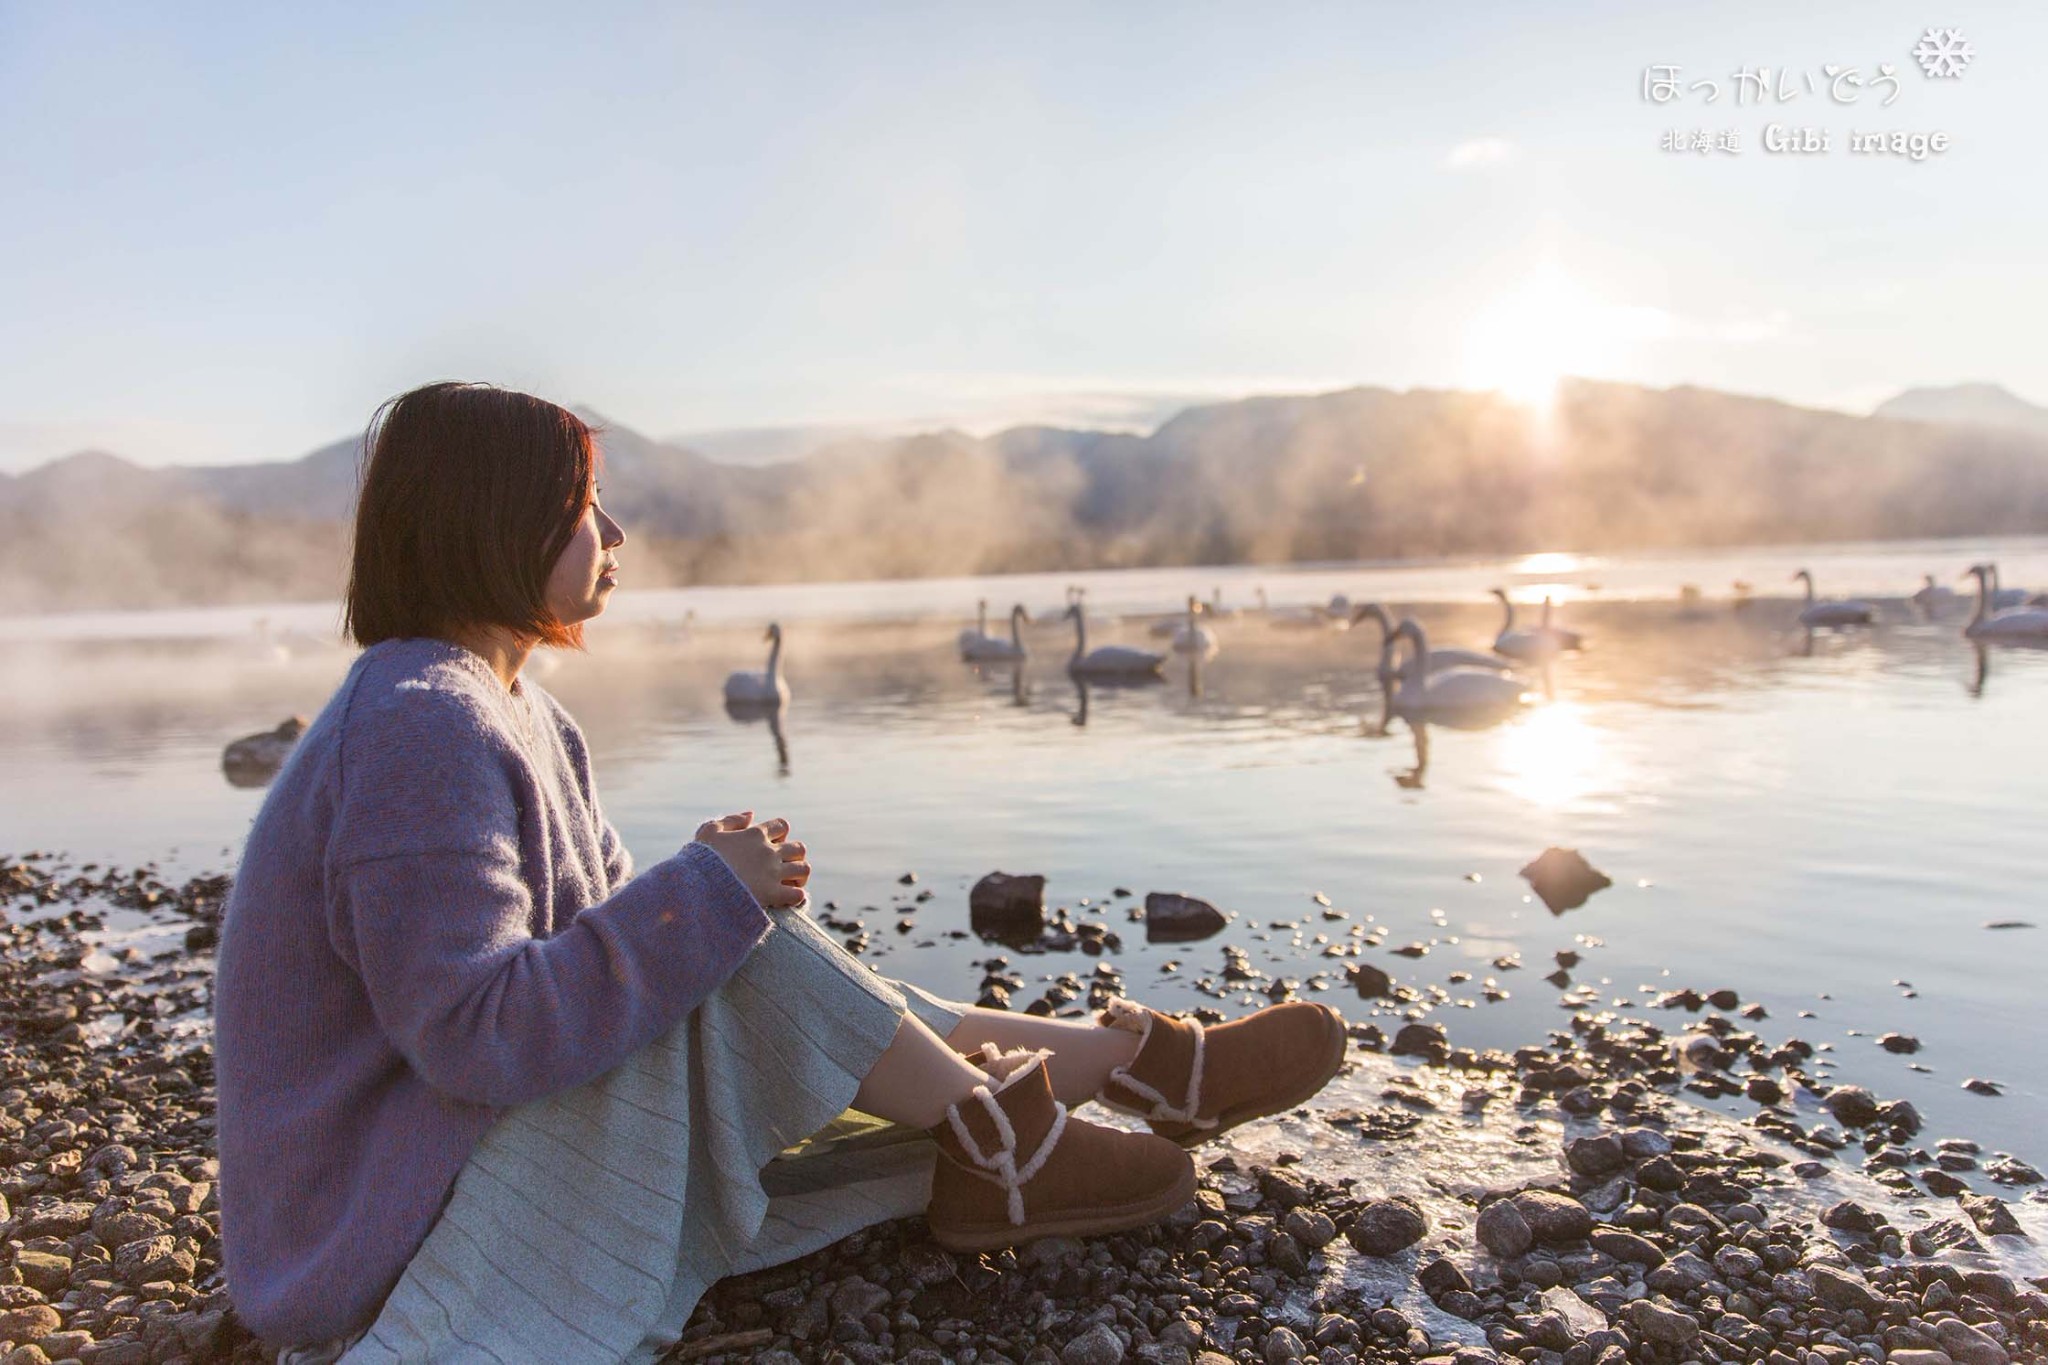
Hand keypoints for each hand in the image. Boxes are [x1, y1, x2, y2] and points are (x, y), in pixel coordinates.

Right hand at [693, 811, 809, 909]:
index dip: (780, 834)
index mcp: (755, 834)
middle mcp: (768, 852)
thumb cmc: (700, 859)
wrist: (697, 886)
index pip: (781, 826)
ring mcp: (773, 873)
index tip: (771, 844)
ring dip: (799, 876)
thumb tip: (751, 815)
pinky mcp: (773, 894)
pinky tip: (786, 899)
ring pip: (804, 869)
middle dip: (794, 856)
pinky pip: (798, 894)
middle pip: (799, 848)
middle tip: (783, 866)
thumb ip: (730, 820)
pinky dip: (796, 896)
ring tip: (790, 883)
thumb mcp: (709, 832)